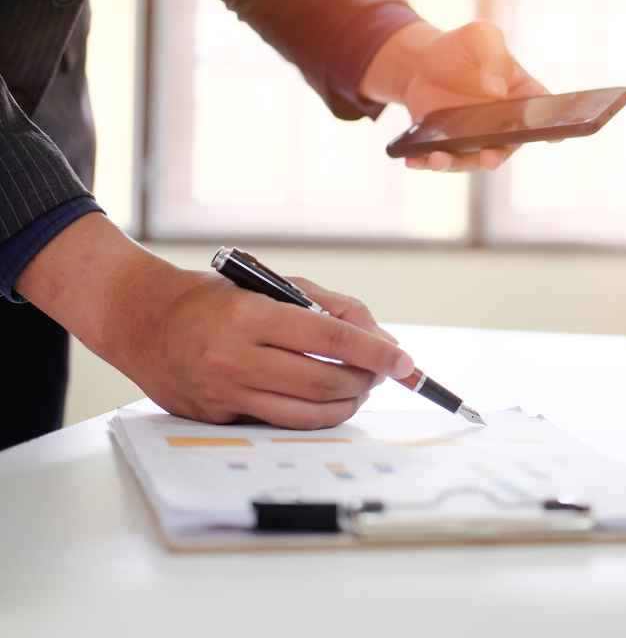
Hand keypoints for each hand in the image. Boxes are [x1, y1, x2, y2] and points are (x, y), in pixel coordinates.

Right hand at [17, 214, 412, 429]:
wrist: (138, 319)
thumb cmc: (213, 296)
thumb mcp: (270, 285)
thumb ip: (328, 308)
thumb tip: (380, 341)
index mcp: (251, 317)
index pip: (331, 340)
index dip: (375, 353)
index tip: (405, 361)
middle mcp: (236, 358)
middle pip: (325, 384)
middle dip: (366, 382)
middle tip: (382, 374)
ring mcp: (224, 393)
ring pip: (307, 415)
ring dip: (346, 405)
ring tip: (358, 388)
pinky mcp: (215, 417)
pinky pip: (278, 423)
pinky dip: (311, 414)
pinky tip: (324, 399)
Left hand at [359, 20, 548, 171]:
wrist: (420, 62)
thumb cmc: (460, 48)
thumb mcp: (480, 36)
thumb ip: (493, 55)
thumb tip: (495, 89)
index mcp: (522, 98)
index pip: (545, 115)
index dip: (555, 128)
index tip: (554, 137)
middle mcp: (503, 126)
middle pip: (506, 147)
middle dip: (497, 156)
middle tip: (489, 158)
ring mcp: (475, 140)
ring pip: (470, 160)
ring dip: (455, 164)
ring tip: (438, 158)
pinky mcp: (448, 147)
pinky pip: (440, 160)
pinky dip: (427, 162)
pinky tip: (413, 159)